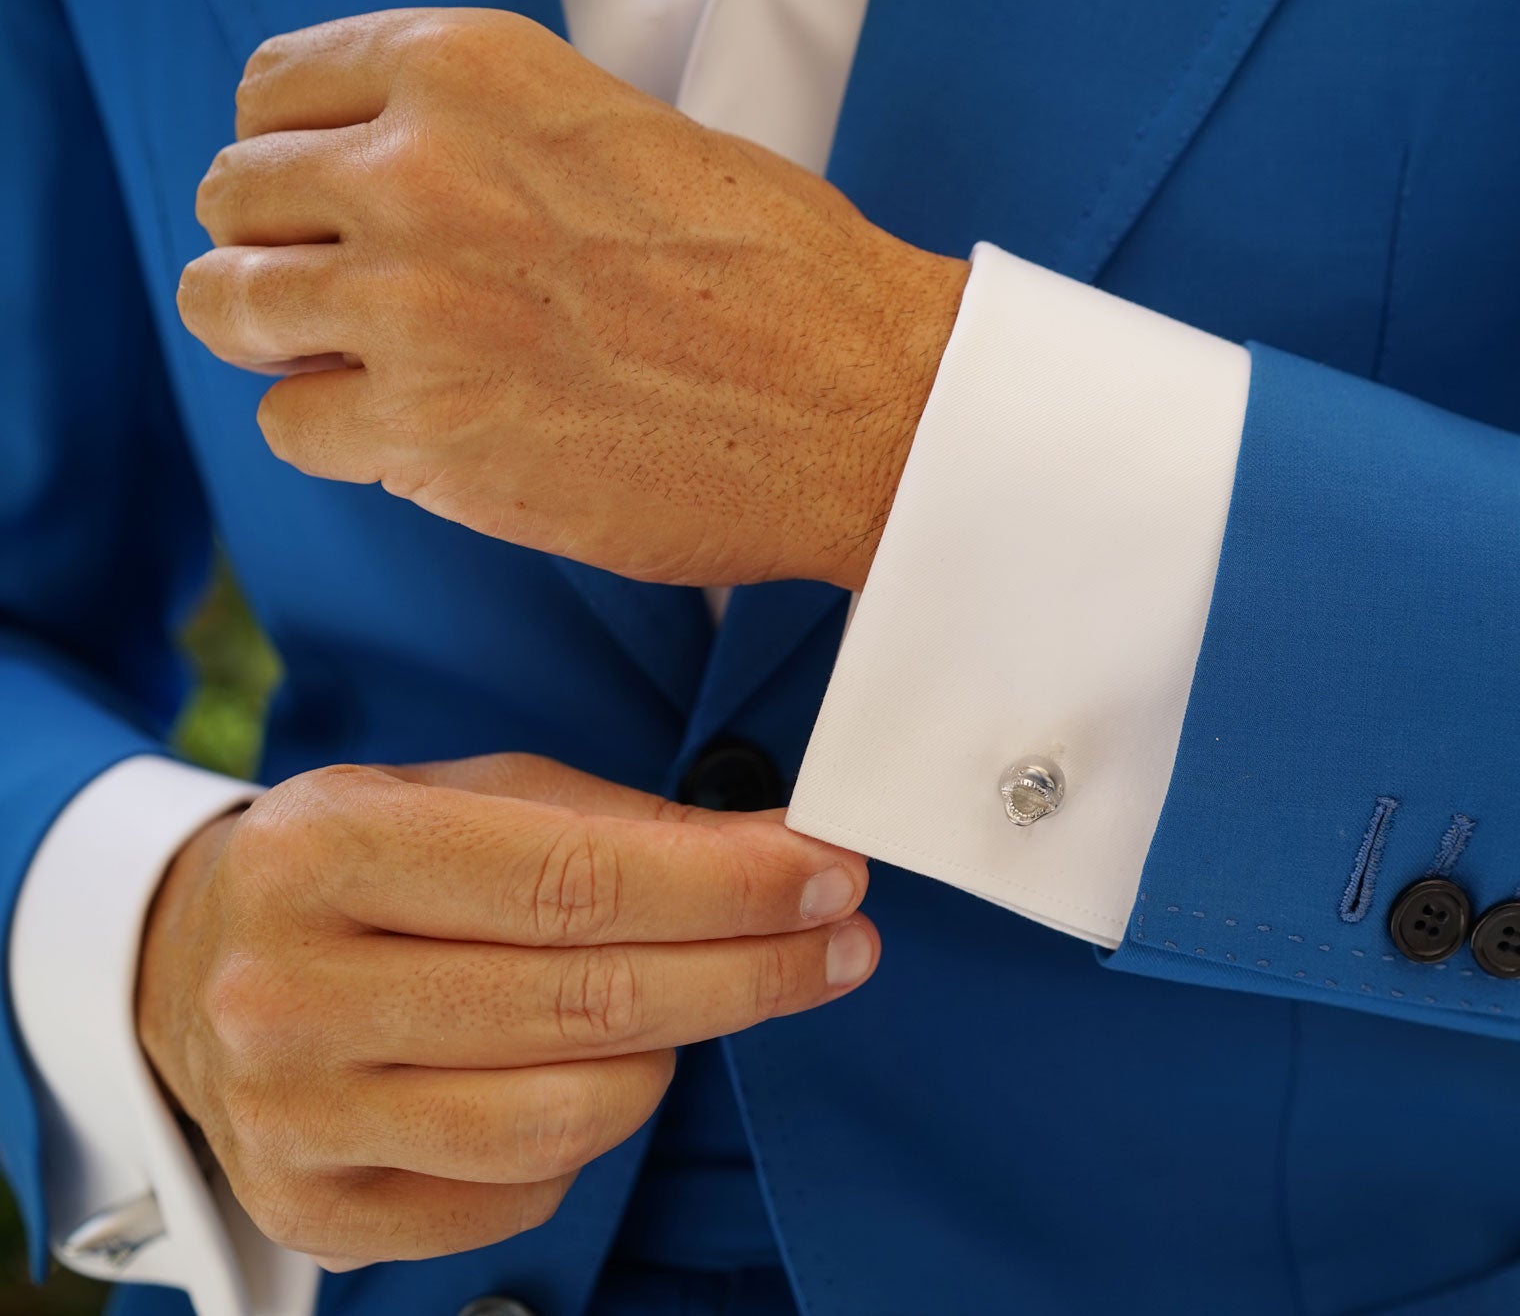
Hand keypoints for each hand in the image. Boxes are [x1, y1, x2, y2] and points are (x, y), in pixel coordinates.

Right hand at [136, 753, 875, 1267]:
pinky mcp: (316, 1212)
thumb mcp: (470, 795)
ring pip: (565, 1119)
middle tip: (842, 944)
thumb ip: (624, 827)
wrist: (189, 969)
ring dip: (674, 1059)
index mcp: (326, 851)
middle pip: (586, 1006)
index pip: (577, 883)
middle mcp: (290, 992)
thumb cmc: (364, 866)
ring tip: (699, 1004)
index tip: (830, 878)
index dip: (729, 889)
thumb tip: (788, 852)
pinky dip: (590, 1138)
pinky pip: (520, 1195)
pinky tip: (597, 1076)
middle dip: (750, 974)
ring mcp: (294, 1118)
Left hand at [176, 7, 968, 590]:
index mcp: (469, 70)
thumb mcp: (622, 131)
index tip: (322, 201)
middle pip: (234, 198)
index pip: (274, 92)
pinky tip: (416, 431)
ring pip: (224, 307)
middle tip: (346, 294)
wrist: (864, 401)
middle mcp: (418, 170)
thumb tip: (401, 177)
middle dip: (280, 247)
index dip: (291, 155)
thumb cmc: (783, 274)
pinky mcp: (425, 433)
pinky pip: (289, 425)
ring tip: (360, 363)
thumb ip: (489, 137)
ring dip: (283, 338)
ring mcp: (411, 305)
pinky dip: (339, 434)